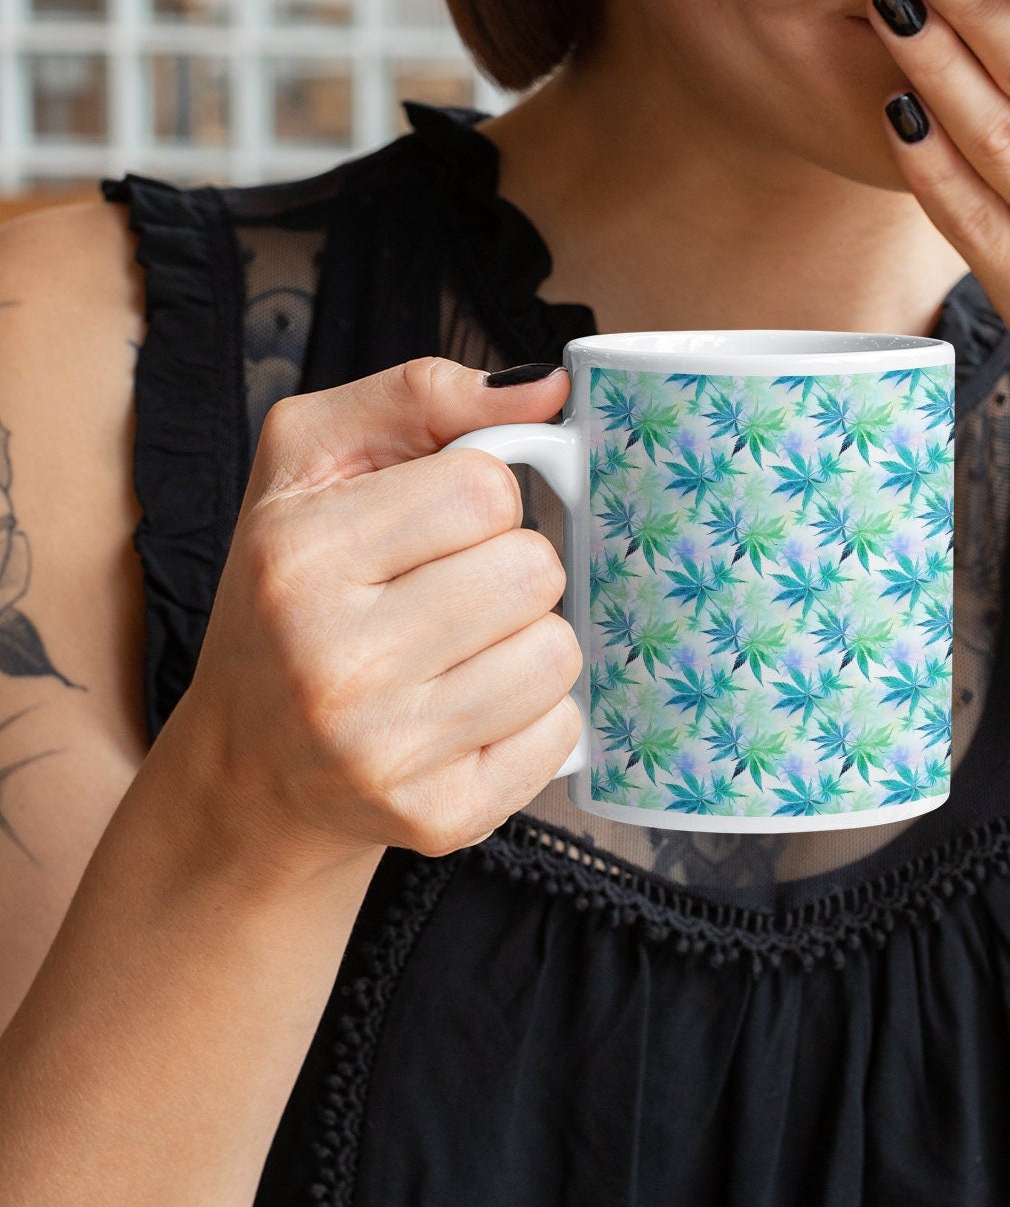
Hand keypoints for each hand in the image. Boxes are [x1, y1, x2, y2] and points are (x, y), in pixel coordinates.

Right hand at [168, 358, 582, 865]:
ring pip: (557, 652)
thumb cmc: (291, 590)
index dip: (479, 496)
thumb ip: (421, 396)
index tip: (435, 525)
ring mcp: (385, 751)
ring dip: (526, 641)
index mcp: (299, 555)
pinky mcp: (436, 817)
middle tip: (446, 593)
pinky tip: (468, 712)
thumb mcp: (312, 463)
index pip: (484, 488)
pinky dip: (534, 714)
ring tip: (458, 652)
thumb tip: (550, 389)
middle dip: (506, 568)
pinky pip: (562, 732)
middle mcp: (333, 659)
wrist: (250, 763)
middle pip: (532, 570)